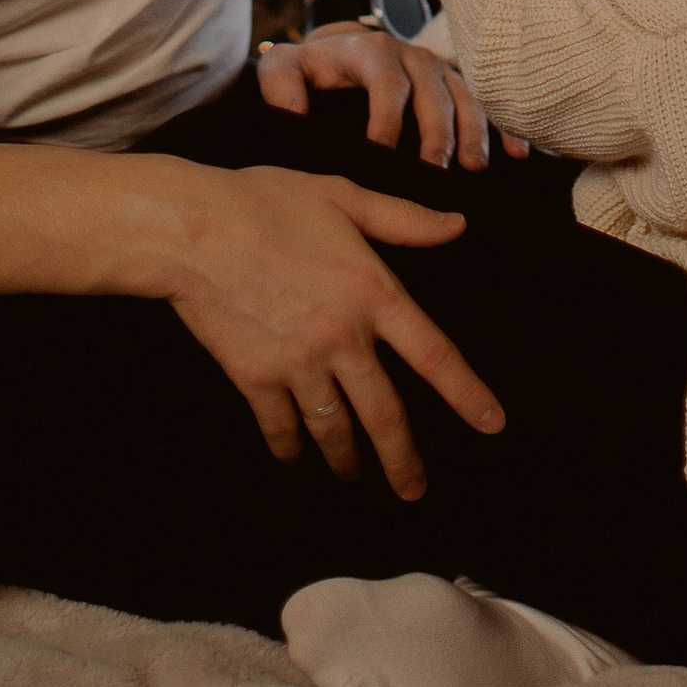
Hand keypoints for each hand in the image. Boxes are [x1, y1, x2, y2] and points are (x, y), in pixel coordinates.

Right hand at [158, 157, 503, 495]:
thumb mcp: (343, 196)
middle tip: (415, 490)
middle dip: (404, 462)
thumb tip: (457, 225)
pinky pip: (282, 428)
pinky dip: (292, 448)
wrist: (193, 228)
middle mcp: (343, 337)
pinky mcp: (257, 378)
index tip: (493, 425)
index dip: (468, 394)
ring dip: (349, 461)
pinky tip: (297, 455)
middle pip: (387, 416)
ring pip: (336, 431)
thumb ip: (403, 219)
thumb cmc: (266, 201)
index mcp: (373, 292)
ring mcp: (299, 363)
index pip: (435, 356)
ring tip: (355, 474)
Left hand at [257, 23, 525, 168]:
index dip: (387, 116)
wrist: (339, 51)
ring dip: (473, 131)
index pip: (385, 80)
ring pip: (463, 96)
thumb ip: (279, 85)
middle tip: (436, 169)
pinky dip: (503, 126)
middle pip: (431, 90)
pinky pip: (484, 102)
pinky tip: (518, 155)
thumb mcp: (283, 69)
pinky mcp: (453, 84)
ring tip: (475, 168)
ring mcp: (436, 69)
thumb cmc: (309, 70)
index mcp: (369, 52)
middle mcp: (409, 55)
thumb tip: (294, 113)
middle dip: (436, 130)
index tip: (381, 153)